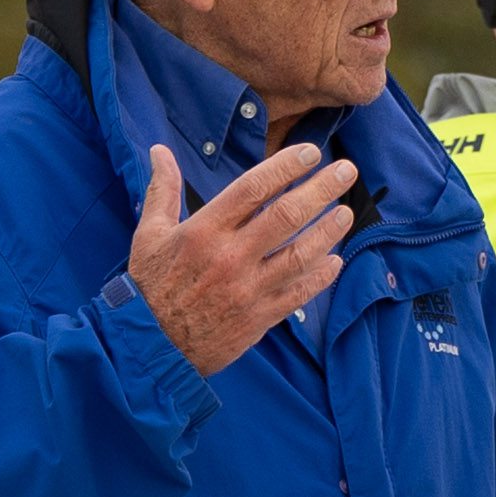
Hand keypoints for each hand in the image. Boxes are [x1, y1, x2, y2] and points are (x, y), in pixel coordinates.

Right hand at [128, 142, 355, 373]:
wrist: (151, 346)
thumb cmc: (149, 287)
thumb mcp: (149, 234)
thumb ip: (162, 189)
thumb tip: (161, 150)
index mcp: (204, 231)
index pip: (254, 188)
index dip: (287, 166)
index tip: (311, 153)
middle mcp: (231, 256)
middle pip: (287, 215)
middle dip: (322, 189)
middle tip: (346, 172)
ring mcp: (248, 288)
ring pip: (300, 254)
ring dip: (329, 231)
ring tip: (346, 213)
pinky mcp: (259, 317)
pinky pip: (298, 293)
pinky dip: (320, 276)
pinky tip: (335, 261)